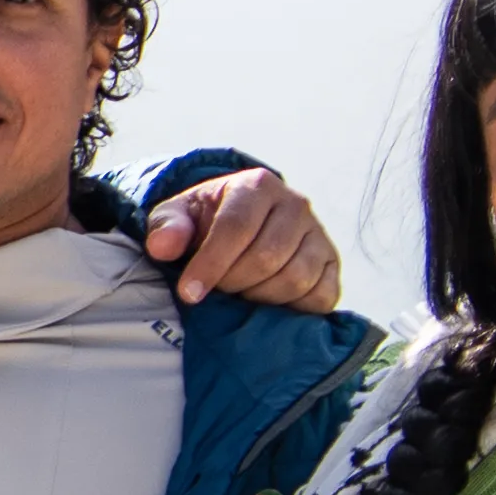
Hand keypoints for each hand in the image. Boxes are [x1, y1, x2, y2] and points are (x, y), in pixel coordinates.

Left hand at [139, 163, 342, 312]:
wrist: (242, 223)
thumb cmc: (205, 221)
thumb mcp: (178, 216)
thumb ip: (167, 227)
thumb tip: (162, 247)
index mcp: (257, 185)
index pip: (236, 228)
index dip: (211, 265)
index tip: (189, 293)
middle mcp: (296, 205)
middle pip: (267, 257)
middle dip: (233, 283)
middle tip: (216, 291)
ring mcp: (319, 235)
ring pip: (295, 279)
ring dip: (260, 297)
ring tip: (240, 294)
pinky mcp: (332, 264)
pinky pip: (321, 296)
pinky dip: (293, 309)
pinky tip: (268, 303)